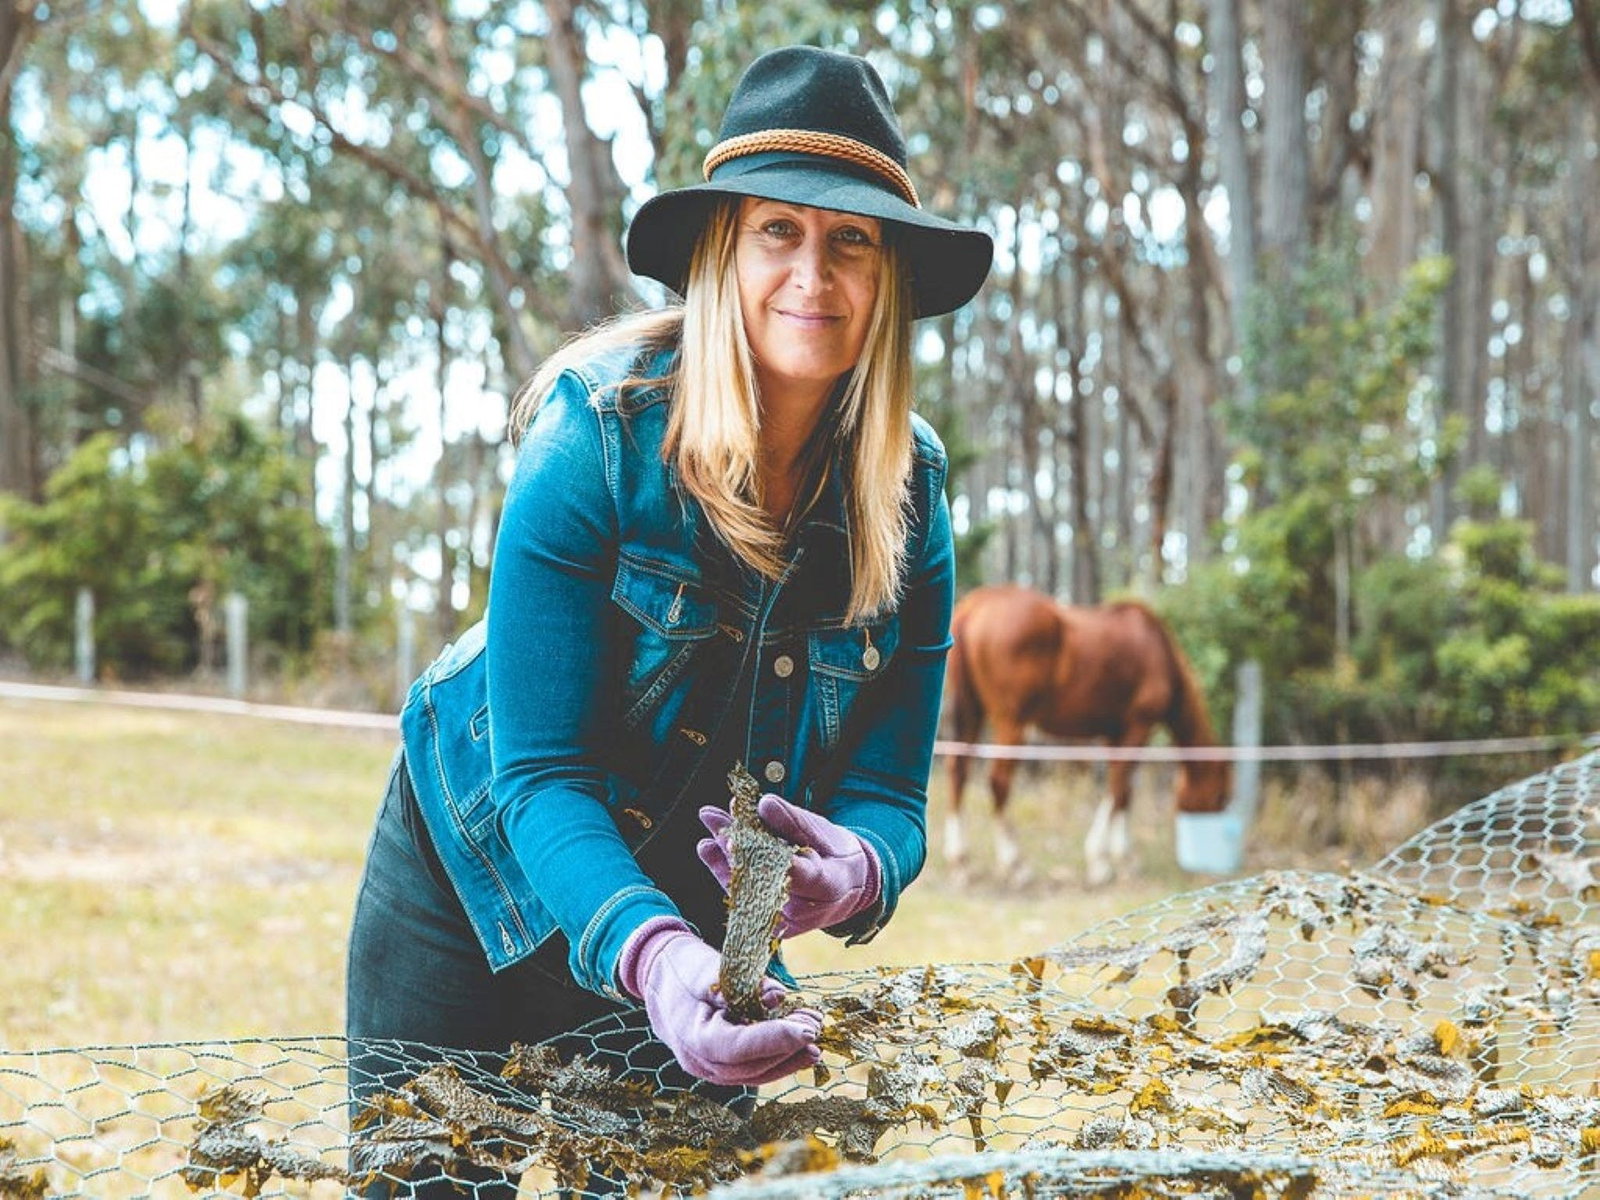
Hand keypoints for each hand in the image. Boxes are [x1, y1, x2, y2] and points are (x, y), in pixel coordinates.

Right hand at [615, 918, 821, 1085]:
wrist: (658, 977)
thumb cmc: (682, 967)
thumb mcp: (707, 966)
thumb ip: (741, 985)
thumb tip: (777, 997)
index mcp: (691, 1035)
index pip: (737, 1047)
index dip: (774, 1040)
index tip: (806, 1031)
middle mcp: (697, 1061)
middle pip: (750, 1067)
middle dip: (788, 1050)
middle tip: (817, 1028)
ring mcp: (706, 1068)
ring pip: (753, 1074)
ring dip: (788, 1059)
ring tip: (816, 1041)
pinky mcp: (718, 1066)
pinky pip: (750, 1070)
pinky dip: (776, 1060)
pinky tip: (800, 1049)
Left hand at [698, 794, 881, 936]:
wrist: (847, 888)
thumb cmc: (837, 856)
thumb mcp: (824, 832)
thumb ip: (792, 820)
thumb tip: (763, 803)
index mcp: (826, 886)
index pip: (794, 873)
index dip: (763, 855)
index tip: (737, 838)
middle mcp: (802, 910)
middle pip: (760, 878)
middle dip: (734, 847)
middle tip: (714, 819)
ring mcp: (784, 921)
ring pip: (745, 888)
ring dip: (722, 855)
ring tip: (709, 824)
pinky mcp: (769, 925)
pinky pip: (742, 897)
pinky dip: (724, 870)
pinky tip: (709, 848)